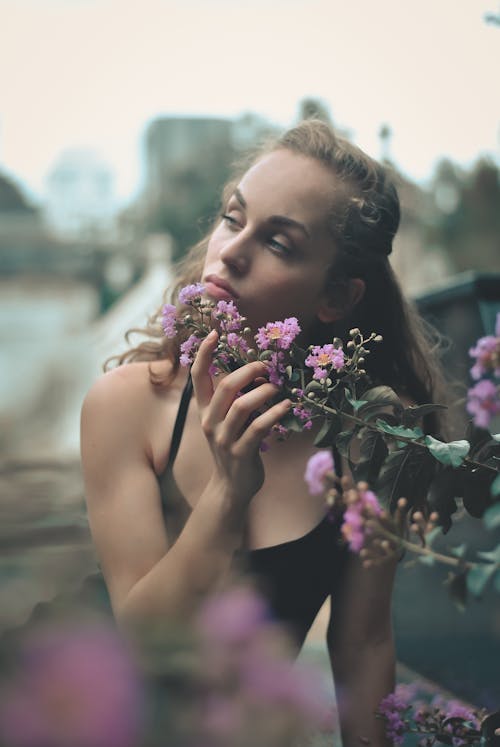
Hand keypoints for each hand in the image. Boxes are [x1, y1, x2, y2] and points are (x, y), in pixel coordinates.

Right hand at [191, 331, 291, 503]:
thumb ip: (234, 398)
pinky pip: (259, 427)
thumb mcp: (227, 420)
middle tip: (266, 367)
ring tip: (278, 388)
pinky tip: (286, 406)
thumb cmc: (234, 445)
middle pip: (225, 387)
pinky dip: (275, 413)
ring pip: (243, 406)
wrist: (231, 487)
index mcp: (204, 410)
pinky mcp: (241, 452)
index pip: (198, 376)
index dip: (204, 353)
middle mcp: (210, 422)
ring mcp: (224, 438)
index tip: (214, 333)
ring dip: (264, 392)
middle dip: (248, 371)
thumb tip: (257, 372)